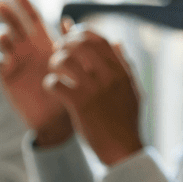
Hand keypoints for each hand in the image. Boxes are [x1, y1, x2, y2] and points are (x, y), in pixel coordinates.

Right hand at [0, 0, 72, 146]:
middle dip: (6, 12)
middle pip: (13, 23)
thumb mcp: (71, 64)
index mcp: (43, 41)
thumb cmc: (68, 90)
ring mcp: (15, 61)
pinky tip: (1, 61)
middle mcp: (27, 48)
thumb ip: (68, 43)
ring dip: (1, 35)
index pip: (31, 16)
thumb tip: (68, 20)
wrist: (57, 118)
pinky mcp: (6, 76)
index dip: (23, 3)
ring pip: (2, 39)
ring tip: (6, 37)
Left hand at [44, 30, 143, 166]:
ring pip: (65, 60)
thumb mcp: (132, 89)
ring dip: (55, 62)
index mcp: (121, 70)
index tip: (71, 38)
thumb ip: (125, 65)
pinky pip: (56, 83)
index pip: (98, 38)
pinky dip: (50, 83)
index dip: (80, 32)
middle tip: (58, 53)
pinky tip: (54, 89)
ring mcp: (94, 89)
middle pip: (80, 44)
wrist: (122, 149)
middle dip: (64, 44)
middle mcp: (109, 76)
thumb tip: (117, 41)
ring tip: (54, 71)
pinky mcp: (79, 104)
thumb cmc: (126, 120)